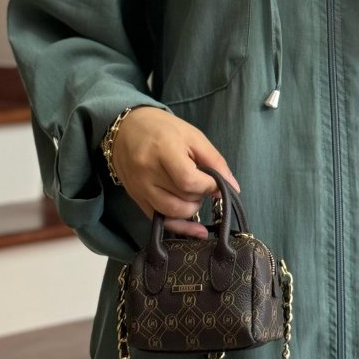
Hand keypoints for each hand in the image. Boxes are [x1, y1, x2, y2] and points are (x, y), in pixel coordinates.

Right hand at [110, 106, 240, 238]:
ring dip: (191, 209)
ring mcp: (139, 188)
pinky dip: (180, 226)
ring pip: (171, 213)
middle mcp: (147, 172)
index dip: (208, 186)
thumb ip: (214, 160)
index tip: (217, 183)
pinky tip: (196, 229)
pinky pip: (159, 220)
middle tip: (204, 184)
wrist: (126, 129)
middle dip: (200, 196)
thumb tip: (233, 187)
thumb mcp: (192, 136)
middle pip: (182, 198)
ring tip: (194, 194)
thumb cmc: (163, 128)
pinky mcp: (136, 199)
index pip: (188, 180)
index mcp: (163, 150)